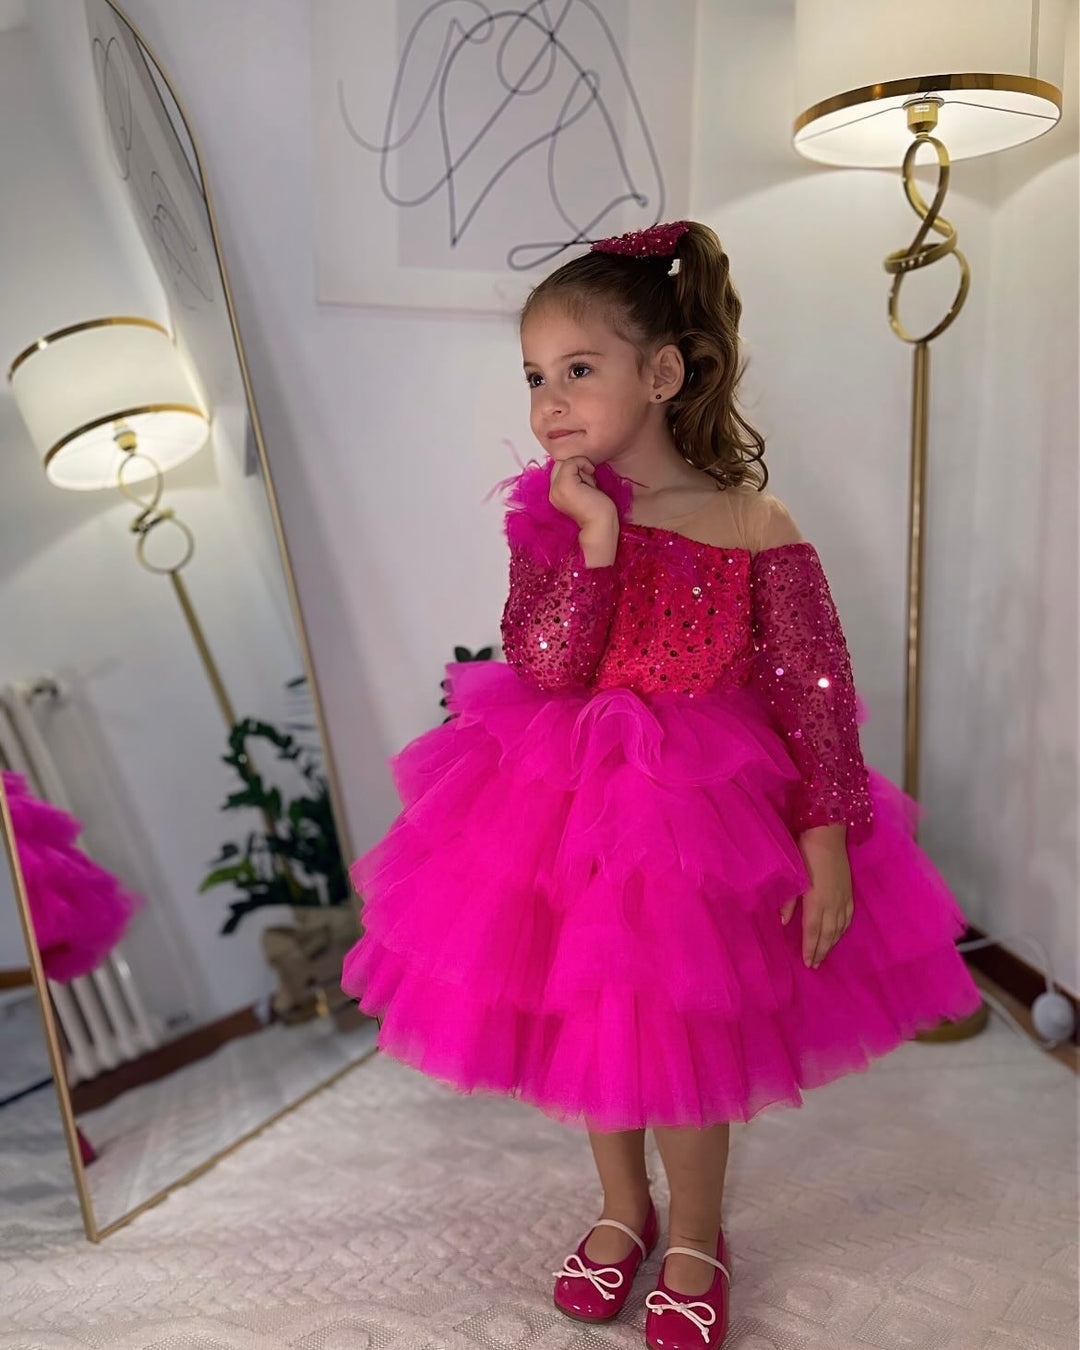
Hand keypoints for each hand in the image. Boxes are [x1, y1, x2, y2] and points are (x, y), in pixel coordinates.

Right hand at [549, 456, 618, 531]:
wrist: (600, 524)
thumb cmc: (597, 511)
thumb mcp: (584, 490)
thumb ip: (577, 478)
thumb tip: (580, 465)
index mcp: (556, 495)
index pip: (559, 470)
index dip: (574, 470)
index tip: (587, 480)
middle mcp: (553, 492)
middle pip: (559, 464)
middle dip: (575, 467)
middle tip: (588, 481)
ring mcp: (556, 489)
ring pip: (564, 463)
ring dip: (580, 468)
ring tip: (589, 483)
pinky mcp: (564, 485)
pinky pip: (570, 462)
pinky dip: (582, 463)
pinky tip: (591, 472)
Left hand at [779, 824, 853, 967]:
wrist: (828, 834)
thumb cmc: (805, 852)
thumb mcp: (793, 877)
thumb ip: (788, 901)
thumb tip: (784, 922)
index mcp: (816, 901)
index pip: (813, 931)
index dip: (810, 948)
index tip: (808, 963)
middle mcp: (832, 903)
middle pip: (828, 933)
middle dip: (822, 950)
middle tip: (816, 965)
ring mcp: (843, 897)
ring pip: (840, 927)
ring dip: (832, 942)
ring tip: (825, 954)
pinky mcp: (849, 891)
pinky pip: (848, 916)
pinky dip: (843, 929)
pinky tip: (840, 933)